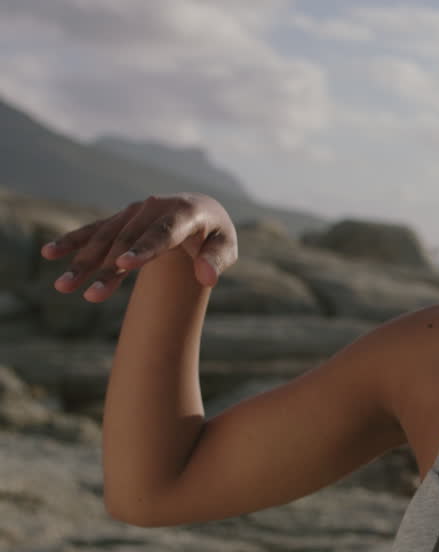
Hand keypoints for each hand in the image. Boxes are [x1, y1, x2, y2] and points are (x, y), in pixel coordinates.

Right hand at [40, 193, 237, 302]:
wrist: (202, 211)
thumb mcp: (227, 246)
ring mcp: (135, 211)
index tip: (123, 266)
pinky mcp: (122, 218)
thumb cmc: (216, 235)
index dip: (143, 249)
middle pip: (127, 241)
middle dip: (105, 268)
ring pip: (106, 238)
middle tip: (88, 296)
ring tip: (63, 286)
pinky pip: (95, 230)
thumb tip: (207, 278)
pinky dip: (73, 241)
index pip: (163, 233)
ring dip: (83, 262)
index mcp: (185, 212)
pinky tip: (50, 254)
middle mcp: (155, 207)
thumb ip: (217, 260)